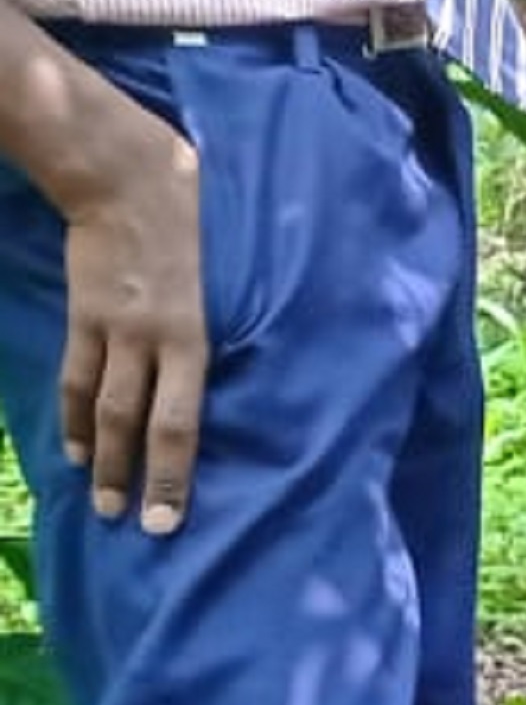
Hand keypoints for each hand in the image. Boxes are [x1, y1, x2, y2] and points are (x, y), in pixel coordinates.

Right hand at [52, 124, 207, 534]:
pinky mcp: (84, 316)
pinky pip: (75, 376)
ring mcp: (111, 330)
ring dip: (99, 458)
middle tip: (139, 527)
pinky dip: (73, 415)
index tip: (172, 516)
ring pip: (102, 409)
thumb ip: (244, 320)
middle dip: (137, 478)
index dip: (175, 472)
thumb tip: (273, 364)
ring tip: (100, 500)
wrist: (127, 177)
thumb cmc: (204, 218)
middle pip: (137, 424)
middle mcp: (151, 340)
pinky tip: (74, 448)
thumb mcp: (238, 272)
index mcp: (197, 333)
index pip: (182, 420)